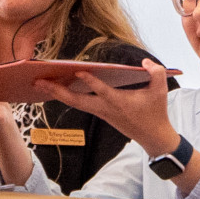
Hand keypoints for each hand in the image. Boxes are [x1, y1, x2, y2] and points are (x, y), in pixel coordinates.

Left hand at [45, 68, 178, 150]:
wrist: (153, 137)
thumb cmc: (156, 113)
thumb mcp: (161, 91)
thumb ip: (156, 72)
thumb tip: (145, 61)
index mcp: (118, 102)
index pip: (102, 91)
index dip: (90, 81)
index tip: (78, 70)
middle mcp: (105, 108)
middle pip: (76, 100)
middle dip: (56, 91)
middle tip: (38, 81)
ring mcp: (100, 112)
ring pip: (74, 103)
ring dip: (56, 93)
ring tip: (39, 83)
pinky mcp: (99, 114)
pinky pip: (78, 104)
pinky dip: (65, 96)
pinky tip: (55, 89)